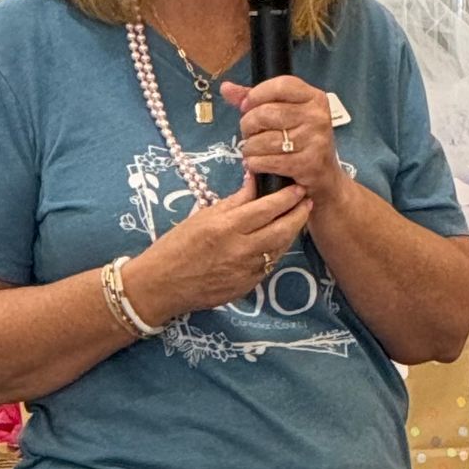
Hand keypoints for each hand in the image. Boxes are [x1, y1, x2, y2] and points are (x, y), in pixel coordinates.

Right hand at [130, 177, 311, 318]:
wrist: (161, 285)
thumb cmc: (176, 246)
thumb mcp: (202, 216)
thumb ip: (234, 201)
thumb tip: (255, 181)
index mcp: (227, 228)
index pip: (268, 208)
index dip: (288, 197)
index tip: (299, 187)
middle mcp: (240, 250)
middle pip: (283, 229)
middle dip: (299, 214)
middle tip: (307, 201)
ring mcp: (246, 271)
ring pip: (280, 249)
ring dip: (290, 232)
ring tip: (295, 219)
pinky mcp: (247, 287)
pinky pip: (268, 265)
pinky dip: (275, 251)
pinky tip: (275, 241)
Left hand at [221, 76, 342, 207]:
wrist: (324, 176)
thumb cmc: (301, 141)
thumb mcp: (286, 114)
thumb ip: (256, 99)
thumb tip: (226, 88)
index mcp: (314, 98)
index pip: (280, 85)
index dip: (256, 95)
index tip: (246, 106)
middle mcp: (317, 116)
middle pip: (265, 113)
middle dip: (248, 125)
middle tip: (249, 133)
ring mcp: (314, 140)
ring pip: (263, 140)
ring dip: (250, 148)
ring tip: (253, 150)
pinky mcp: (307, 163)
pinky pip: (267, 161)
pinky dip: (255, 164)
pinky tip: (257, 163)